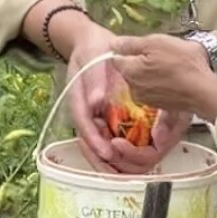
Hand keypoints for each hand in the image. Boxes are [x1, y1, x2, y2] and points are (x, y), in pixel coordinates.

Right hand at [68, 21, 188, 173]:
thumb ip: (93, 82)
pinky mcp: (108, 117)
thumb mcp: (91, 60)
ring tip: (130, 170)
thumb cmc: (92, 51)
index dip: (95, 143)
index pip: (84, 128)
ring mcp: (96, 117)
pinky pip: (113, 137)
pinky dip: (122, 148)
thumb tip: (96, 103)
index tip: (108, 153)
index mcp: (78, 103)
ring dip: (114, 159)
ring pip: (102, 145)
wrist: (95, 44)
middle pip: (91, 144)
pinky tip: (138, 155)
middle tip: (121, 173)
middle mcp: (87, 114)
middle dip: (103, 161)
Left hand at [113, 35, 216, 123]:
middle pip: (130, 70)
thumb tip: (112, 44)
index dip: (127, 50)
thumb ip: (131, 44)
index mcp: (129, 71)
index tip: (143, 46)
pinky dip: (160, 84)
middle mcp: (133, 88)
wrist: (204, 89)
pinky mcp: (160, 105)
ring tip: (169, 65)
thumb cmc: (181, 61)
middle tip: (160, 53)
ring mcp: (146, 99)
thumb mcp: (156, 42)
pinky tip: (174, 78)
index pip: (116, 58)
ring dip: (151, 73)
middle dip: (140, 62)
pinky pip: (154, 90)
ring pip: (142, 80)